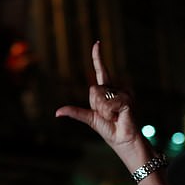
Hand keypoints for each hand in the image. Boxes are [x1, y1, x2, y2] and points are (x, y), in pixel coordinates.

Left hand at [54, 41, 141, 155]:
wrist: (123, 140)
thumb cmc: (109, 130)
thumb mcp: (89, 118)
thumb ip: (75, 112)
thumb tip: (57, 112)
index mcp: (106, 91)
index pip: (101, 70)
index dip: (98, 57)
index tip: (97, 43)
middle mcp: (115, 89)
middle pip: (93, 89)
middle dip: (95, 105)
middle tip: (107, 115)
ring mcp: (123, 93)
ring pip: (99, 96)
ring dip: (103, 111)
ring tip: (114, 117)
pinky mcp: (127, 99)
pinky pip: (108, 103)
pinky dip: (109, 113)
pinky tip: (119, 117)